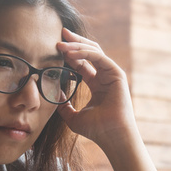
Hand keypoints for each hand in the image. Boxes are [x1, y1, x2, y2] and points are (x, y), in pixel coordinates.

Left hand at [56, 28, 138, 150]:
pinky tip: (70, 53)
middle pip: (88, 52)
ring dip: (76, 45)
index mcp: (97, 84)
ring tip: (60, 43)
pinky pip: (98, 56)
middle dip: (74, 42)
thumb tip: (55, 94)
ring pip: (93, 51)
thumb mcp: (73, 117)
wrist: (111, 136)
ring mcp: (112, 74)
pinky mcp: (116, 73)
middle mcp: (105, 77)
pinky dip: (84, 53)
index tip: (54, 48)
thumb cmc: (97, 130)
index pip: (82, 63)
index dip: (69, 54)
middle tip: (59, 33)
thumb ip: (63, 106)